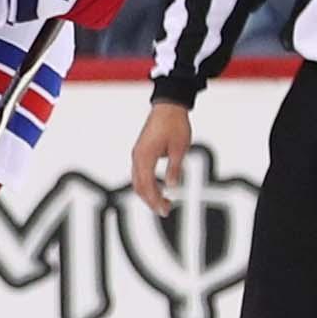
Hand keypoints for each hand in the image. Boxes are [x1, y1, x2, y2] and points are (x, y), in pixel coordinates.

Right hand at [130, 101, 194, 217]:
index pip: (147, 185)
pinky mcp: (141, 152)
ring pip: (137, 181)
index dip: (155, 200)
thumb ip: (174, 169)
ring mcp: (137, 154)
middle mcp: (137, 156)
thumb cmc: (174, 124)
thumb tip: (172, 187)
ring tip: (162, 202)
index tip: (165, 210)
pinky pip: (139, 173)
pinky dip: (147, 184)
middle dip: (150, 201)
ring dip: (148, 194)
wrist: (168, 106)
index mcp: (145, 156)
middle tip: (165, 211)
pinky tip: (158, 189)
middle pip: (138, 186)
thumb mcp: (179, 148)